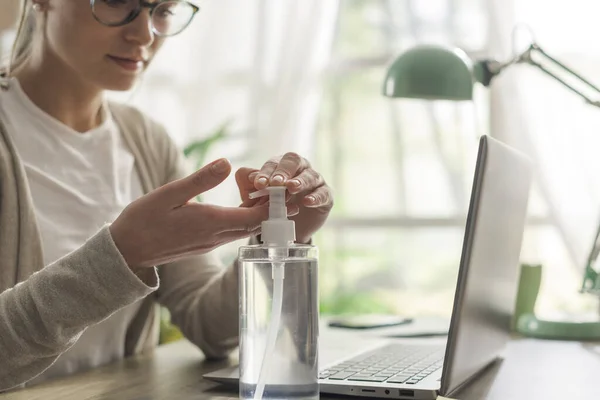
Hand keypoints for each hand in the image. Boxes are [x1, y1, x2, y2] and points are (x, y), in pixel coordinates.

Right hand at [110, 158, 268, 268]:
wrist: (127, 251)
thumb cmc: (143, 220)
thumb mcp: (169, 194)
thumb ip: (200, 179)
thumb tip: (227, 163)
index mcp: (210, 222)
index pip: (254, 216)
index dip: (272, 204)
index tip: (283, 187)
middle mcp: (216, 237)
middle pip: (255, 224)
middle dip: (272, 208)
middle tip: (283, 188)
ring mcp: (211, 243)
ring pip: (245, 229)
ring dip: (259, 214)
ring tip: (268, 193)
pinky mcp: (205, 244)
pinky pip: (233, 232)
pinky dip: (245, 218)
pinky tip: (244, 204)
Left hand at [235, 152, 332, 242]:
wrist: (289, 226)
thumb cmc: (272, 205)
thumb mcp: (257, 197)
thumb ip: (250, 185)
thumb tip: (250, 176)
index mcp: (282, 165)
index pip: (275, 162)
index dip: (266, 172)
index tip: (259, 184)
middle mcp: (300, 169)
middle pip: (294, 161)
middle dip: (284, 171)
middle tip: (276, 183)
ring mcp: (315, 181)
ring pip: (310, 176)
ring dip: (300, 181)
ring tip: (291, 188)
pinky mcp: (326, 195)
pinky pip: (324, 193)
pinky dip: (316, 197)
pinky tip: (307, 201)